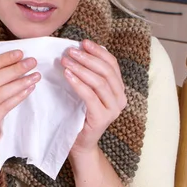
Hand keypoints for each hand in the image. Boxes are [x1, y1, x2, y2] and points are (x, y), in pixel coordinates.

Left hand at [61, 39, 126, 157]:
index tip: (83, 42)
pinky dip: (78, 83)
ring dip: (81, 68)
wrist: (79, 144)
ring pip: (99, 82)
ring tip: (66, 61)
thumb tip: (80, 50)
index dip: (98, 51)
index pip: (112, 65)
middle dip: (88, 58)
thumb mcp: (87, 93)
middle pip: (106, 71)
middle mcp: (120, 99)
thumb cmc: (80, 117)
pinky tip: (67, 75)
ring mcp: (113, 110)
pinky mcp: (102, 118)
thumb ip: (89, 76)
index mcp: (119, 90)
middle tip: (71, 51)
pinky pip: (90, 96)